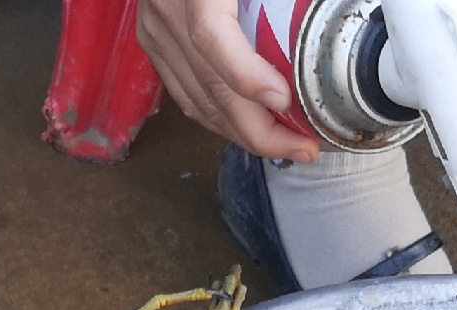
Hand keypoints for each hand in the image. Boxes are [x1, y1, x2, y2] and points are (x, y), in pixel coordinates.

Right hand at [136, 0, 319, 163]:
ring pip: (197, 101)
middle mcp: (167, 11)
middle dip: (259, 130)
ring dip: (242, 134)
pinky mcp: (153, 41)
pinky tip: (250, 129)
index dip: (247, 76)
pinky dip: (218, 119)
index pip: (212, 37)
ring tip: (286, 148)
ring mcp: (156, 31)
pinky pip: (185, 94)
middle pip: (208, 86)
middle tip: (303, 148)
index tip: (284, 100)